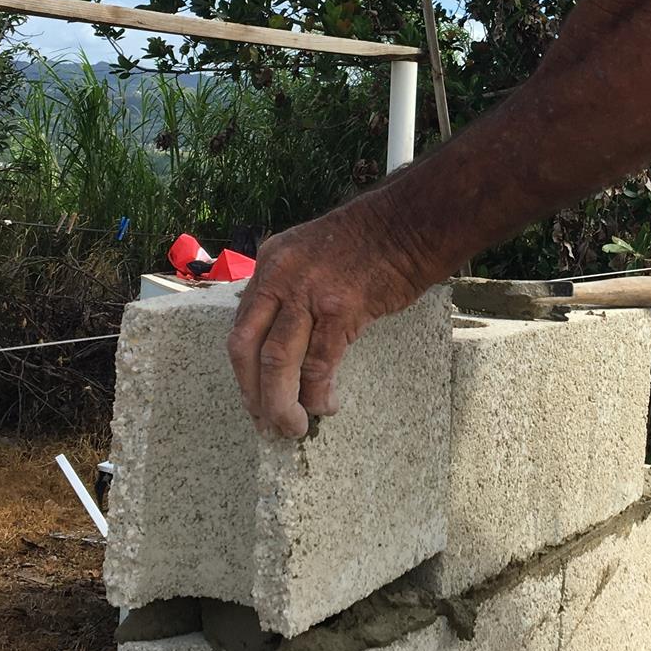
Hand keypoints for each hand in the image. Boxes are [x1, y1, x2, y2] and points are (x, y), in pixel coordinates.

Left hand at [226, 200, 433, 438]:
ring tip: (292, 427)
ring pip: (277, 362)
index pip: (241, 325)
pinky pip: (319, 364)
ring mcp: (308, 292)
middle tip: (265, 422)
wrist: (409, 224)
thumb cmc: (370, 243)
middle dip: (253, 392)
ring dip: (280, 403)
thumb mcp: (311, 255)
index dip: (244, 369)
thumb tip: (285, 338)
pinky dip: (318, 393)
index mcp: (270, 263)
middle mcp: (279, 276)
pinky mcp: (340, 309)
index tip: (254, 396)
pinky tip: (327, 406)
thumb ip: (290, 290)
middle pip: (246, 347)